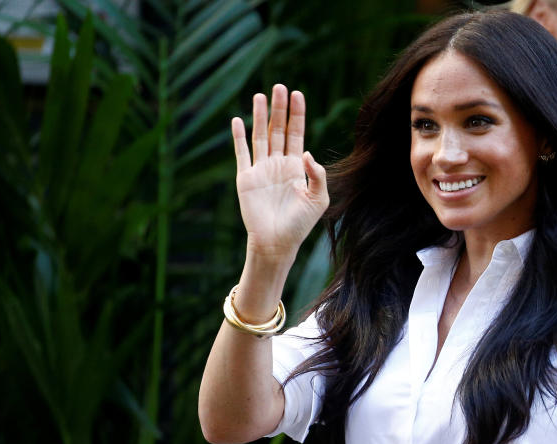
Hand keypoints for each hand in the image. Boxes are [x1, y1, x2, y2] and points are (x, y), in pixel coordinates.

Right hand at [232, 84, 328, 260]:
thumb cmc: (299, 225)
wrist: (276, 243)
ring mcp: (261, 170)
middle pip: (278, 129)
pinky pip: (241, 153)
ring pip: (260, 136)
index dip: (298, 115)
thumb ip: (317, 174)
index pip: (297, 134)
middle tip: (280, 86)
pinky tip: (238, 120)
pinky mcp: (246, 178)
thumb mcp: (318, 199)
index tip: (298, 94)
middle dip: (280, 109)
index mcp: (296, 168)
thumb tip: (306, 152)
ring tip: (261, 95)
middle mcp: (278, 165)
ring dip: (260, 116)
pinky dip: (239, 137)